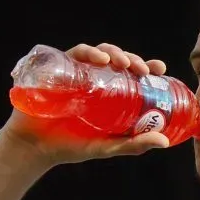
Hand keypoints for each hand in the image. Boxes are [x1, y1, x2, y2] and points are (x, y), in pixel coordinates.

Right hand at [0, 42, 171, 166]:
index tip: (161, 69)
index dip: (148, 68)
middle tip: (144, 70)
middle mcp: (97, 80)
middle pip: (119, 61)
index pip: (133, 75)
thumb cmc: (72, 145)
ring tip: (124, 63)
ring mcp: (78, 72)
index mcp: (112, 93)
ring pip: (101, 53)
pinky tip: (100, 60)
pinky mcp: (60, 68)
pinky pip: (76, 53)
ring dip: (115, 53)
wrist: (35, 146)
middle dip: (134, 60)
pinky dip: (90, 53)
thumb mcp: (108, 146)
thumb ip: (134, 144)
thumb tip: (164, 141)